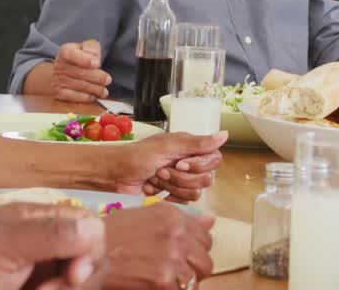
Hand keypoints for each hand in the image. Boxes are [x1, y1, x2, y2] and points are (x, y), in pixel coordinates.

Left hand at [0, 203, 106, 289]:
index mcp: (42, 219)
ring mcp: (42, 270)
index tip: (71, 275)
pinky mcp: (36, 286)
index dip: (90, 251)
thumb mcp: (1, 244)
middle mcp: (48, 244)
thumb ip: (49, 232)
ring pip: (80, 282)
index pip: (92, 227)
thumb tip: (94, 229)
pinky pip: (61, 289)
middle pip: (93, 258)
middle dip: (77, 281)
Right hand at [51, 40, 111, 101]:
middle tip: (108, 80)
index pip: (71, 54)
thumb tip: (95, 60)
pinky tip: (93, 97)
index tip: (97, 64)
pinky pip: (72, 96)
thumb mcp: (87, 47)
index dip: (84, 60)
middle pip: (79, 73)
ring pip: (78, 85)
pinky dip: (84, 97)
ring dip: (94, 89)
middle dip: (96, 77)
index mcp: (65, 51)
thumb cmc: (80, 56)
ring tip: (104, 91)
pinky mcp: (59, 92)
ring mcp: (57, 80)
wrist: (63, 70)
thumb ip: (92, 48)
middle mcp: (59, 65)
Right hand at [103, 205, 214, 288]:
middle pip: (205, 260)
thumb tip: (211, 219)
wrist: (85, 255)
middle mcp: (177, 234)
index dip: (195, 250)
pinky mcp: (163, 279)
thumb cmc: (109, 236)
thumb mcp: (145, 216)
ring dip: (183, 284)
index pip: (205, 238)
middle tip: (175, 273)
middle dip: (193, 269)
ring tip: (164, 281)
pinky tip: (156, 287)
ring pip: (195, 279)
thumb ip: (181, 219)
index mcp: (173, 216)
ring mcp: (172, 257)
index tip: (184, 257)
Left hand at [109, 131, 226, 201]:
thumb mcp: (168, 145)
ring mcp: (180, 183)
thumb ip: (198, 143)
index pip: (214, 159)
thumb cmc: (136, 156)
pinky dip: (167, 197)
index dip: (200, 164)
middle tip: (161, 170)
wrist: (113, 176)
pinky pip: (184, 203)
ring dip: (172, 185)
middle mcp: (188, 165)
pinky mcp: (172, 199)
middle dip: (182, 177)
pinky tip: (153, 190)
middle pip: (206, 179)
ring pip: (195, 193)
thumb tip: (226, 134)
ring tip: (155, 179)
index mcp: (190, 149)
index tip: (180, 162)